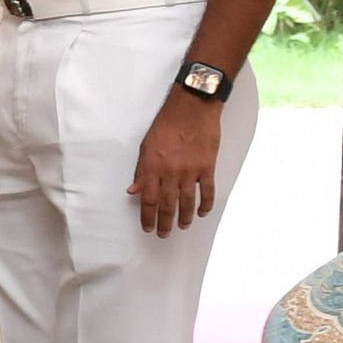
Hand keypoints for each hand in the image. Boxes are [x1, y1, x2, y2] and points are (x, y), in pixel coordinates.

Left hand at [130, 91, 222, 236]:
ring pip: (187, 202)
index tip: (148, 228)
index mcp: (152, 168)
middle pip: (167, 205)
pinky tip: (203, 212)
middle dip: (165, 222)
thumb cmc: (166, 125)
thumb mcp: (146, 147)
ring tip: (183, 226)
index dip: (147, 217)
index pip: (148, 200)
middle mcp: (170, 173)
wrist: (192, 109)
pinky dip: (206, 204)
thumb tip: (134, 191)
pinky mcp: (207, 167)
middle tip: (164, 234)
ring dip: (185, 217)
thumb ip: (141, 171)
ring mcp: (190, 171)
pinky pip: (208, 191)